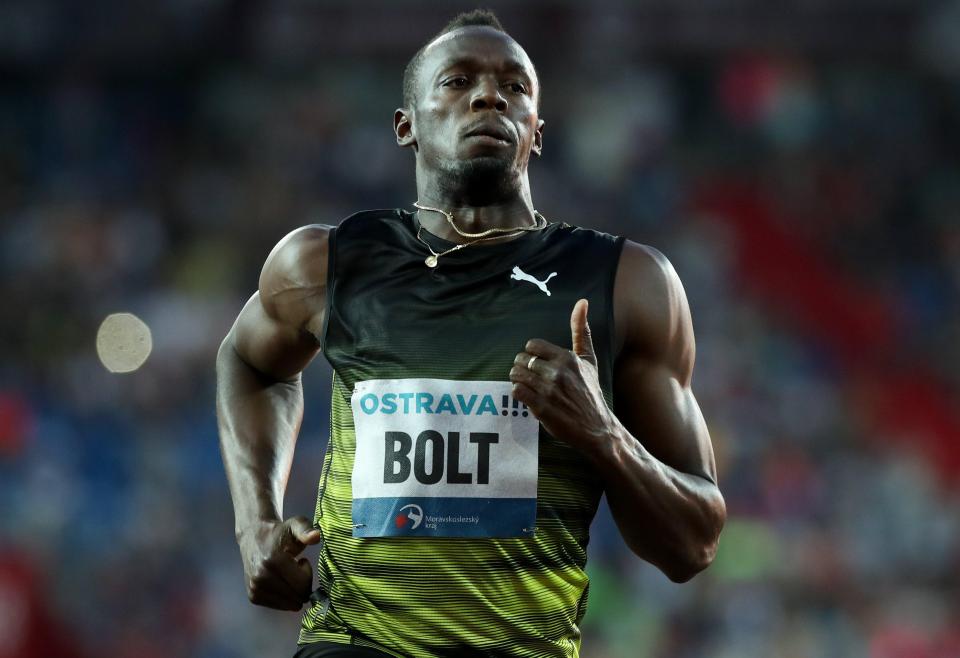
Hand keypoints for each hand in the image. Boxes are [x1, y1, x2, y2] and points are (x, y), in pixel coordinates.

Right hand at [236, 516, 320, 610]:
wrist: (254, 536)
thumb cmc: (280, 532)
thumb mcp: (295, 525)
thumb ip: (306, 530)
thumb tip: (316, 536)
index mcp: (272, 561)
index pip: (302, 584)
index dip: (308, 574)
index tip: (302, 561)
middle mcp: (260, 577)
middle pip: (297, 596)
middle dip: (303, 584)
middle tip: (296, 568)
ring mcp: (255, 588)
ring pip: (289, 604)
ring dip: (294, 591)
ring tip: (287, 573)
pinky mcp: (253, 596)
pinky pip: (279, 606)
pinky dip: (285, 596)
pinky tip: (280, 580)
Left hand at [509, 299, 617, 454]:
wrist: (597, 428)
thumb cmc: (591, 392)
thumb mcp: (589, 361)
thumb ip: (581, 332)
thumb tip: (582, 302)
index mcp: (568, 358)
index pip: (532, 345)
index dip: (531, 355)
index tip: (538, 364)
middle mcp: (558, 372)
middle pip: (520, 360)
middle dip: (522, 368)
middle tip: (530, 377)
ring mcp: (549, 390)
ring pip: (516, 375)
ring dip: (518, 381)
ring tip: (527, 386)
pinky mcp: (542, 408)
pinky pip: (516, 392)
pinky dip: (518, 394)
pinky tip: (527, 397)